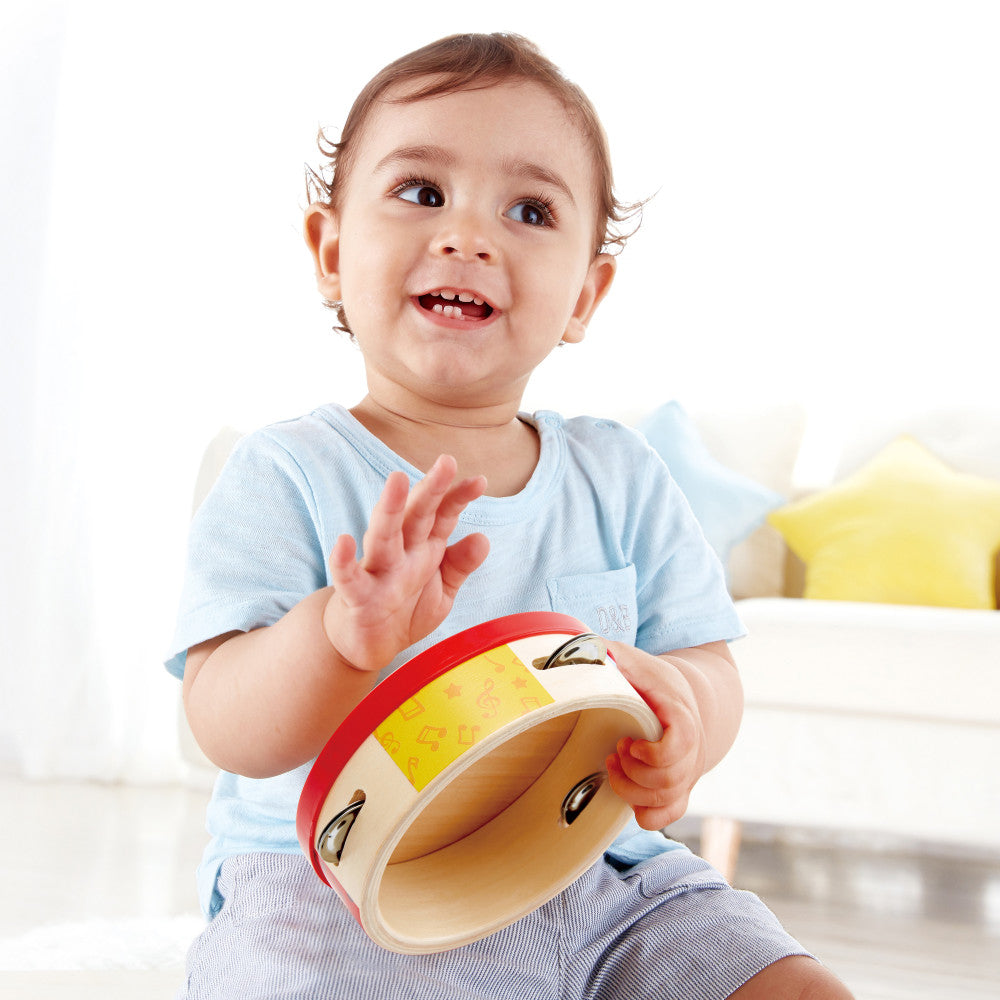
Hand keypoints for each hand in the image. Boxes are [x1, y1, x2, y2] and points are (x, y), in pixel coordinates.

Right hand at [323, 455, 489, 670]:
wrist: (366, 644)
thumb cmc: (404, 608)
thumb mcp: (442, 591)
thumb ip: (459, 565)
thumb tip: (483, 539)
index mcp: (423, 547)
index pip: (442, 516)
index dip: (459, 498)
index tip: (480, 481)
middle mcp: (401, 552)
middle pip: (416, 515)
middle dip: (431, 489)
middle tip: (446, 462)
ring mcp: (378, 571)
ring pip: (383, 535)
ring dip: (389, 508)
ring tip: (398, 481)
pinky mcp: (356, 596)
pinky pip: (348, 577)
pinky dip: (343, 561)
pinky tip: (342, 541)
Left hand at [605, 643, 707, 829]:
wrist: (681, 696)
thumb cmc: (653, 680)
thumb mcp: (634, 660)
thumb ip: (609, 653)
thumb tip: (583, 648)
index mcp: (683, 717)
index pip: (682, 744)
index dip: (653, 752)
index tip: (628, 741)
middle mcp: (692, 750)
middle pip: (670, 779)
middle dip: (633, 772)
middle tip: (615, 751)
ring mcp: (687, 772)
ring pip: (667, 800)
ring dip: (632, 790)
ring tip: (614, 766)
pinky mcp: (679, 789)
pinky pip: (669, 816)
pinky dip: (646, 814)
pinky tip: (628, 795)